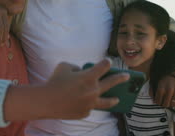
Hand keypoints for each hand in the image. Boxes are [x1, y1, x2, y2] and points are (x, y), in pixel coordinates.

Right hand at [3, 59, 129, 120]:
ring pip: (107, 102)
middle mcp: (94, 90)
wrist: (47, 101)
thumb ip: (76, 68)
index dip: (107, 62)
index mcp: (90, 76)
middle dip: (121, 78)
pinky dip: (87, 104)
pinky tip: (86, 103)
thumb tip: (81, 73)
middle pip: (112, 82)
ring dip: (114, 99)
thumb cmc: (55, 81)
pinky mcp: (85, 112)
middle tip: (127, 76)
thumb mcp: (64, 66)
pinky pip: (88, 107)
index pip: (104, 66)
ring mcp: (91, 103)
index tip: (108, 61)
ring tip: (118, 98)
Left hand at [152, 74, 174, 107]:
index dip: (157, 102)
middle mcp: (170, 90)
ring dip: (171, 104)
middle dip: (164, 104)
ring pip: (174, 103)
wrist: (172, 70)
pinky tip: (174, 98)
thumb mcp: (154, 81)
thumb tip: (153, 100)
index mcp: (162, 87)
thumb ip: (152, 90)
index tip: (157, 102)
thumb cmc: (162, 76)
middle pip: (166, 103)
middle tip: (163, 104)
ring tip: (169, 103)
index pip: (159, 99)